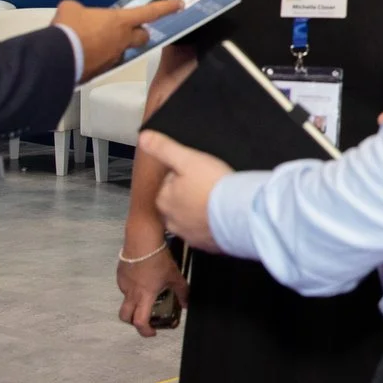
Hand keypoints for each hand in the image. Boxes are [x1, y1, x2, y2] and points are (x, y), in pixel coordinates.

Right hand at [56, 0, 180, 77]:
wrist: (58, 57)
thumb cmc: (68, 30)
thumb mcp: (71, 9)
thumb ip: (80, 10)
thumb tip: (75, 14)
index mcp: (120, 21)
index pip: (150, 12)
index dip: (166, 7)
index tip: (179, 5)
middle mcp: (122, 40)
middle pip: (143, 37)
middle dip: (139, 32)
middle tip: (126, 28)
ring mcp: (113, 58)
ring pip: (122, 50)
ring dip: (114, 45)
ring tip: (93, 41)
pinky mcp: (101, 71)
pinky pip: (105, 62)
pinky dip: (98, 57)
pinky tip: (83, 53)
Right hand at [116, 245, 189, 337]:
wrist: (142, 240)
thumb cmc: (158, 257)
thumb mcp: (174, 276)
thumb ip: (182, 292)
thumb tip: (186, 304)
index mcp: (145, 296)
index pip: (140, 321)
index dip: (145, 331)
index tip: (153, 331)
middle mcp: (131, 293)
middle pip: (125, 316)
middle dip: (133, 321)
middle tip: (145, 318)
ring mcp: (124, 283)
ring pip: (125, 300)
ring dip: (134, 302)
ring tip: (146, 292)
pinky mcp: (120, 274)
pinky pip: (124, 286)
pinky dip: (131, 288)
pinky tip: (142, 278)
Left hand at [140, 130, 234, 252]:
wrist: (239, 214)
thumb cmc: (212, 184)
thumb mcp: (187, 158)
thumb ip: (164, 148)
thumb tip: (143, 137)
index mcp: (163, 199)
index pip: (170, 182)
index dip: (185, 174)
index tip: (200, 173)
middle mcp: (171, 220)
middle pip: (179, 202)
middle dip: (190, 194)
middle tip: (211, 185)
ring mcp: (188, 235)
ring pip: (191, 218)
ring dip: (200, 211)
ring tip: (218, 201)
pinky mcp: (206, 245)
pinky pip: (205, 232)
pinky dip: (211, 225)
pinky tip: (223, 216)